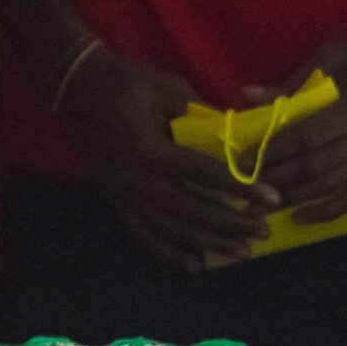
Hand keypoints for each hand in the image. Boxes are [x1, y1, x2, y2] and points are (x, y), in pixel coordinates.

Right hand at [57, 43, 274, 271]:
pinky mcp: (116, 199)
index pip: (203, 173)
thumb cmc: (125, 80)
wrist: (77, 86)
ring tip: (242, 251)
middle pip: (190, 210)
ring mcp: (123, 194)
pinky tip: (195, 265)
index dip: (239, 187)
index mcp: (149, 149)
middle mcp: (135, 179)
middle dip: (230, 224)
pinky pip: (144, 233)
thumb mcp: (168, 88)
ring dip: (209, 242)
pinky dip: (169, 252)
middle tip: (262, 232)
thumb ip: (202, 115)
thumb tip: (236, 137)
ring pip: (171, 228)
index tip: (269, 198)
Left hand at [242, 21, 346, 224]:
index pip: (308, 136)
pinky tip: (300, 216)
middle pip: (318, 166)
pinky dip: (328, 210)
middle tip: (246, 189)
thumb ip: (291, 81)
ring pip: (333, 185)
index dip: (275, 150)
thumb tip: (248, 96)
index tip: (243, 159)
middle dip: (279, 179)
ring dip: (296, 198)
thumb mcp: (331, 54)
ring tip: (263, 205)